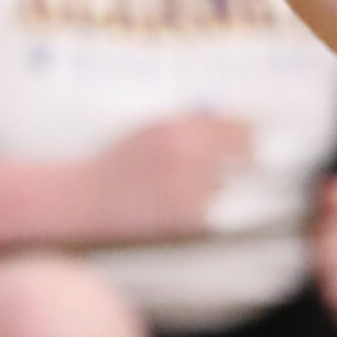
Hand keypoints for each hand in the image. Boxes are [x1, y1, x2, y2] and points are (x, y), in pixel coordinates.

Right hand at [81, 112, 254, 244]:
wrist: (88, 198)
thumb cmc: (117, 160)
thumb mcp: (151, 128)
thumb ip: (189, 122)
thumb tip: (226, 117)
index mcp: (179, 128)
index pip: (239, 128)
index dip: (247, 134)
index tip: (248, 139)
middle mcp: (189, 156)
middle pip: (243, 157)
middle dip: (238, 160)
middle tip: (232, 164)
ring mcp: (190, 189)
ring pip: (227, 185)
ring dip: (216, 185)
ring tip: (185, 185)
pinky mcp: (188, 219)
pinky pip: (211, 210)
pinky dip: (201, 207)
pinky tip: (175, 203)